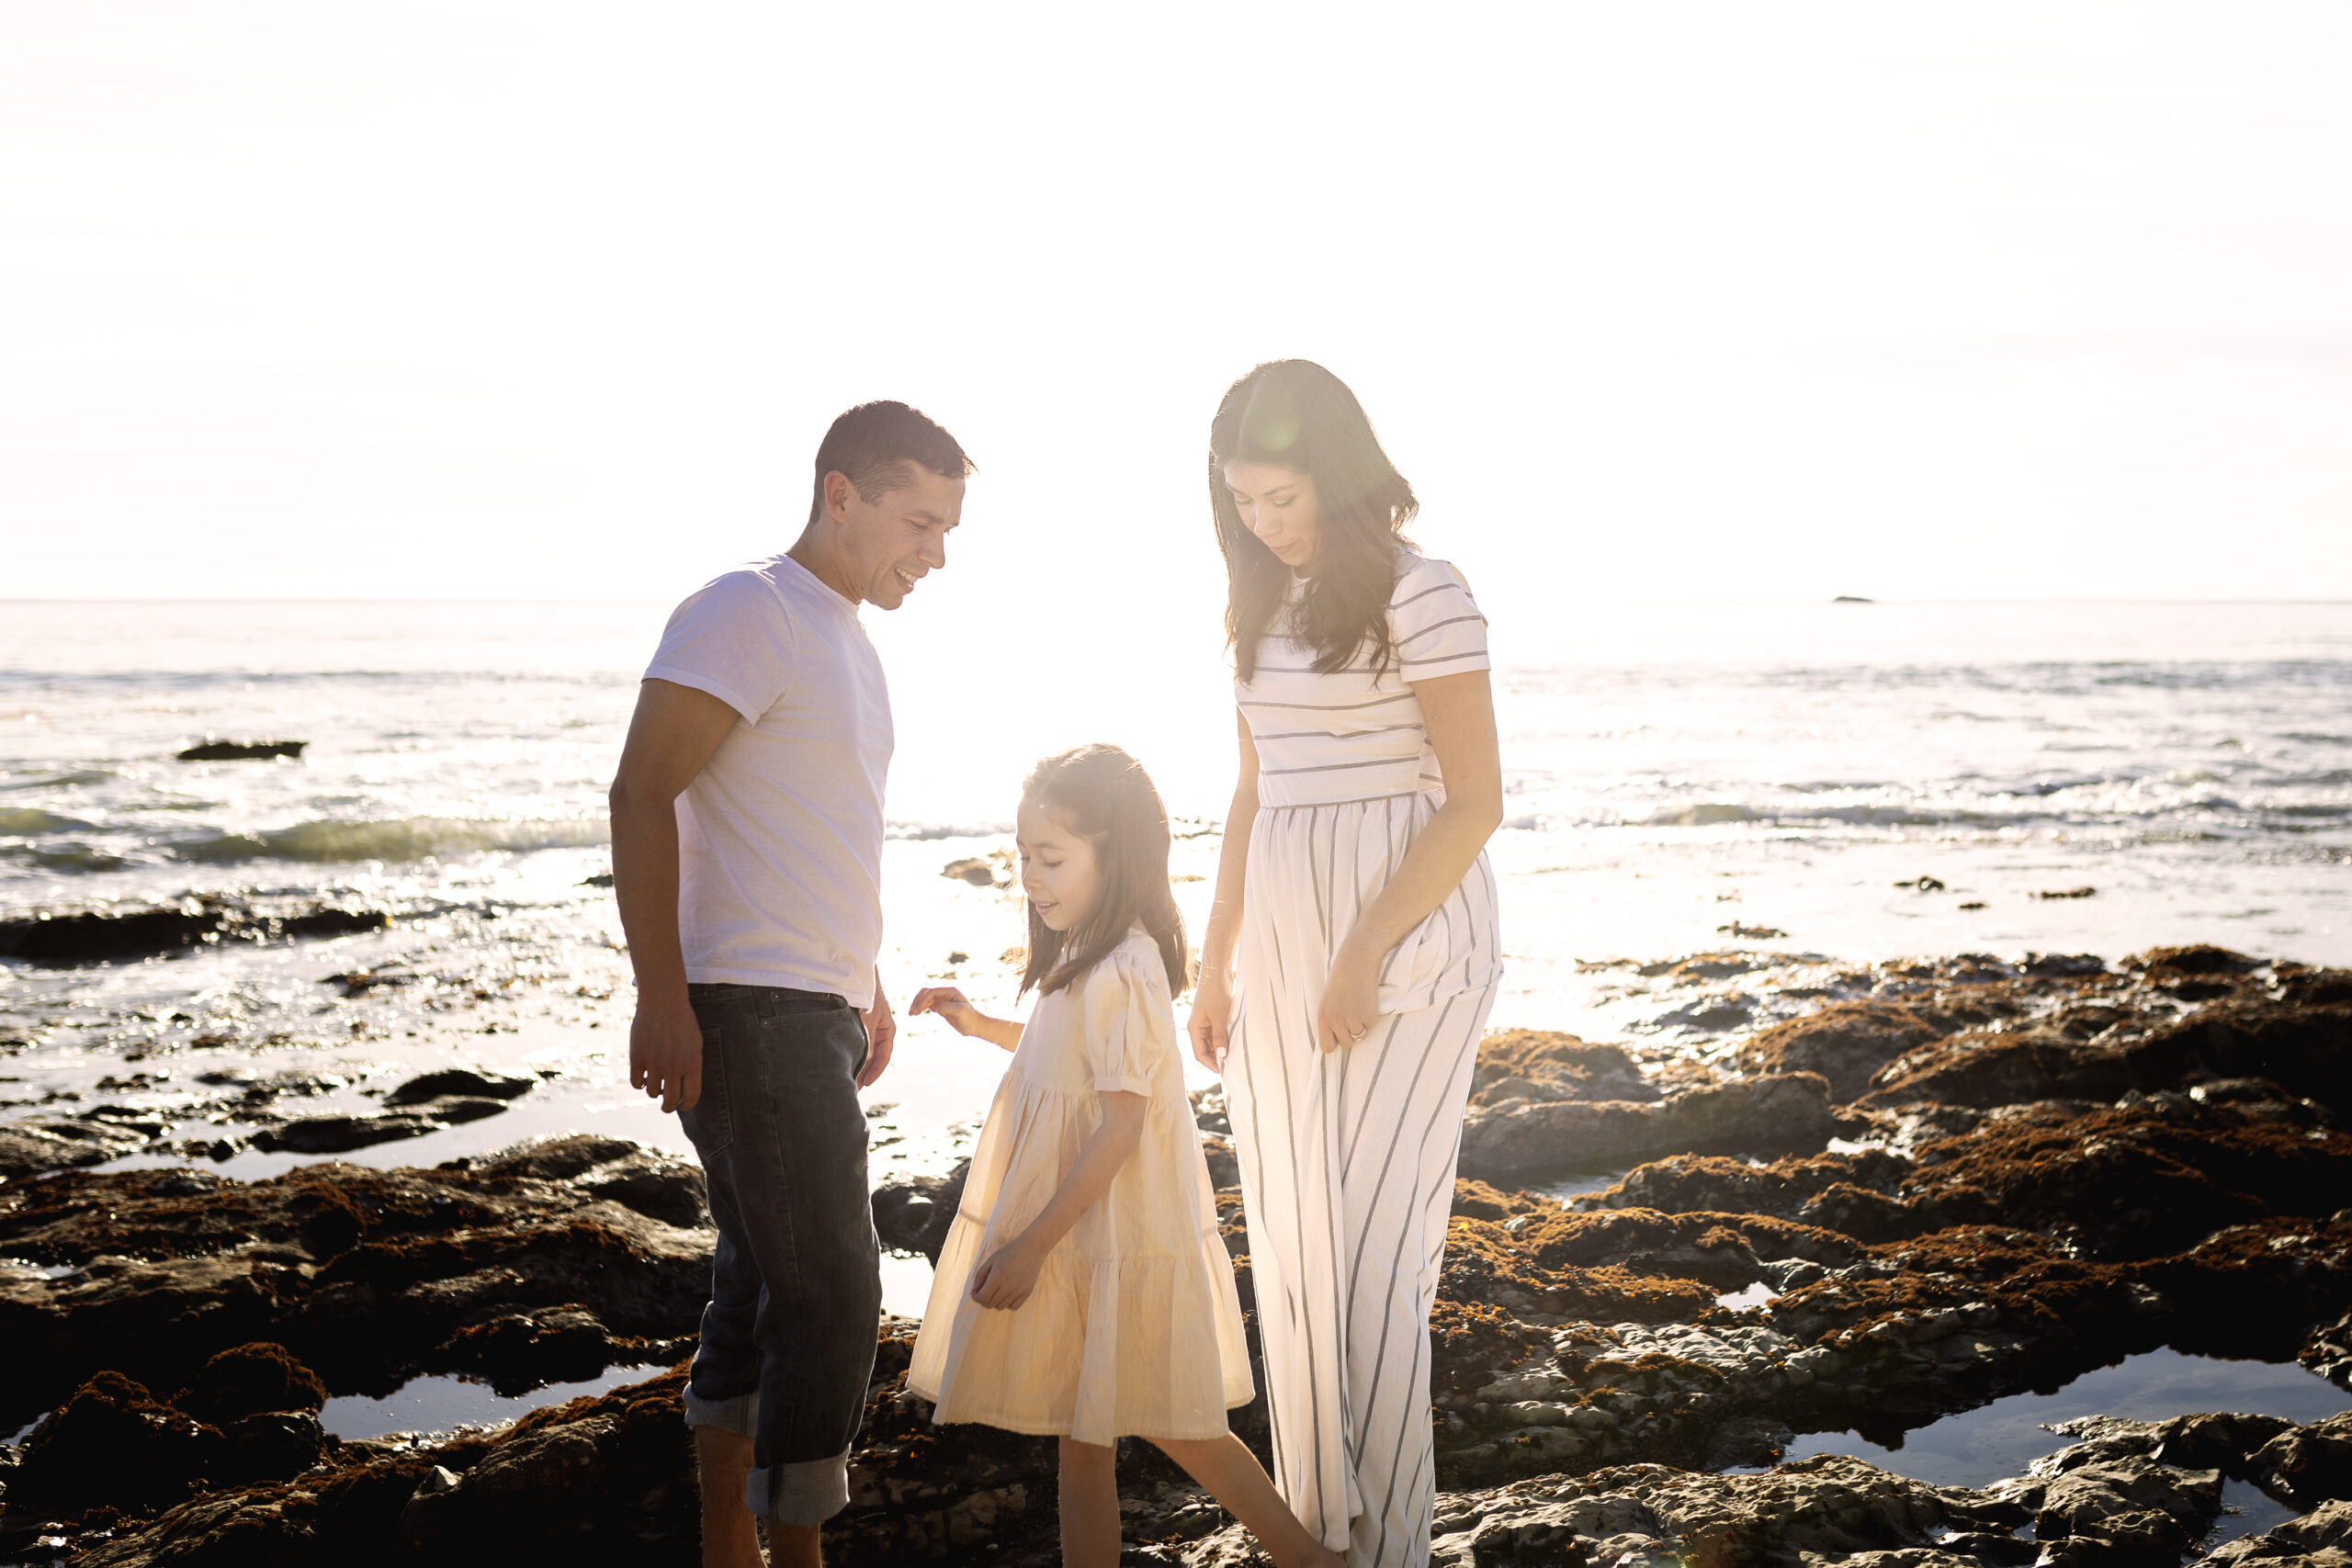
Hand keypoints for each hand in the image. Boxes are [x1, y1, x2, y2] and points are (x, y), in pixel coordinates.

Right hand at [628, 994, 702, 1112]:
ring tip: (656, 1085)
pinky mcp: (637, 1058)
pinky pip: (636, 1083)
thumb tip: (685, 1090)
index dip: (687, 1106)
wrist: (663, 1001)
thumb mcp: (696, 1044)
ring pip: (652, 1092)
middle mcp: (674, 1067)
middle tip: (667, 1106)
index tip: (683, 1106)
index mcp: (692, 1064)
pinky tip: (643, 1078)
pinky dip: (639, 1083)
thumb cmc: (683, 1022)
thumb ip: (691, 1067)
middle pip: (670, 1101)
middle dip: (669, 1107)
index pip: (691, 1097)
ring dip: (654, 1092)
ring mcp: (654, 1063)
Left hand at [857, 979, 894, 1088]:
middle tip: (853, 1090)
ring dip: (856, 1066)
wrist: (854, 973)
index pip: (883, 1057)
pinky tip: (841, 1063)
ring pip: (863, 1052)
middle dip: (864, 1073)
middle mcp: (878, 1031)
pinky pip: (855, 1044)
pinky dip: (850, 1055)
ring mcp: (867, 1028)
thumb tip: (862, 1063)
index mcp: (887, 1030)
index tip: (865, 1084)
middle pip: (873, 1058)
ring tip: (846, 1081)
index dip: (875, 1072)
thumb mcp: (868, 1019)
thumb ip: (866, 1041)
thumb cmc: (866, 994)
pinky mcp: (855, 1025)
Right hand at [910, 985, 986, 1037]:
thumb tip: (933, 1007)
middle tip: (911, 1013)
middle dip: (917, 1001)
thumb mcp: (959, 1011)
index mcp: (950, 991)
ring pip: (925, 999)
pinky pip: (928, 1004)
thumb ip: (946, 1007)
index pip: (932, 992)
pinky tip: (917, 1014)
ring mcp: (943, 1000)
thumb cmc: (970, 1018)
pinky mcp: (942, 1007)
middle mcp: (946, 994)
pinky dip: (921, 1008)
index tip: (917, 1010)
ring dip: (917, 1004)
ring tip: (911, 1014)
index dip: (923, 1000)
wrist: (976, 1026)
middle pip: (926, 993)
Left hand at [970, 1237, 1043, 1310]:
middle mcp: (1008, 1286)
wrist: (1032, 1248)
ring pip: (1000, 1307)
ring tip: (996, 1291)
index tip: (975, 1292)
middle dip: (983, 1299)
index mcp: (997, 1277)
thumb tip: (975, 1291)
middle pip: (990, 1304)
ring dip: (994, 1301)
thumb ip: (980, 1276)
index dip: (975, 1296)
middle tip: (984, 1291)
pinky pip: (1013, 1307)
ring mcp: (1018, 1291)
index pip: (982, 1298)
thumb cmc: (1009, 1252)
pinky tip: (1006, 1294)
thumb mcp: (991, 1260)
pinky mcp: (1027, 1292)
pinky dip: (1007, 1304)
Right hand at [1188, 970, 1233, 1073]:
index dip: (1211, 1064)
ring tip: (1235, 1055)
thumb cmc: (1216, 992)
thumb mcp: (1219, 1016)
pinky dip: (1225, 1039)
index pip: (1200, 1054)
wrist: (1217, 972)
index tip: (1225, 1071)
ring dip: (1222, 1048)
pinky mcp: (1214, 1017)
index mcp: (1194, 1028)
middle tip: (1233, 1066)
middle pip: (1206, 1050)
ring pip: (1213, 1042)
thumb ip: (1219, 1036)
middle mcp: (1198, 1027)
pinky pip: (1218, 1033)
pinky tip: (1235, 1042)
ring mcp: (1206, 1022)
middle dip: (1217, 1058)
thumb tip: (1221, 1056)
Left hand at [1316, 945, 1379, 1053]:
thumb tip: (1335, 1041)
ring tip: (1359, 1005)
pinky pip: (1371, 1025)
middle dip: (1351, 1033)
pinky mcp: (1368, 1016)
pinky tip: (1367, 1001)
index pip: (1327, 1047)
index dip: (1335, 1043)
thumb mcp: (1328, 1001)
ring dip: (1362, 1024)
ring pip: (1360, 1036)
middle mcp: (1336, 1022)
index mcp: (1323, 1018)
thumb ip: (1330, 1019)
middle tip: (1353, 1014)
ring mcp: (1352, 1020)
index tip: (1340, 1036)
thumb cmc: (1341, 980)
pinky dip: (1371, 1016)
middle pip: (1346, 1043)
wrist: (1355, 962)